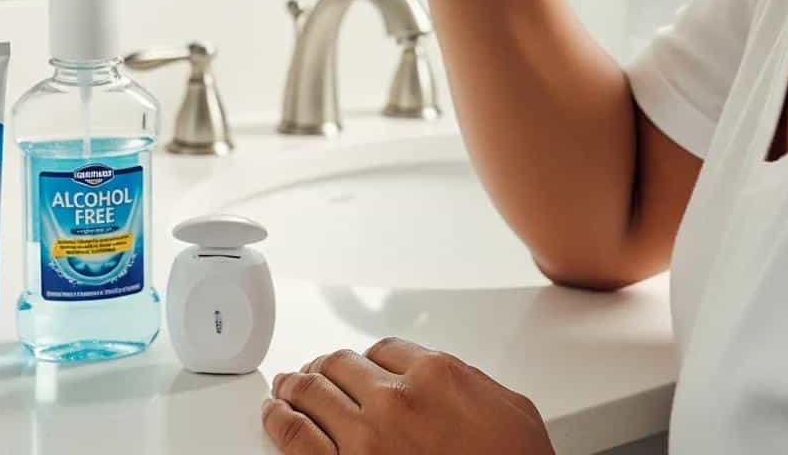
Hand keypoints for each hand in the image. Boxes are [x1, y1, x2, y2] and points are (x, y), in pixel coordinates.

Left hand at [262, 337, 553, 454]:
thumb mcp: (512, 410)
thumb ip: (472, 382)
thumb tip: (451, 378)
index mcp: (436, 375)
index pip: (384, 349)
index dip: (367, 357)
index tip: (360, 365)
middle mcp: (395, 399)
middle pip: (342, 364)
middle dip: (325, 366)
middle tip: (313, 370)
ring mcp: (365, 439)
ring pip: (313, 391)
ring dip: (295, 384)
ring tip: (285, 385)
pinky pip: (295, 438)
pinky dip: (279, 419)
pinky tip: (275, 413)